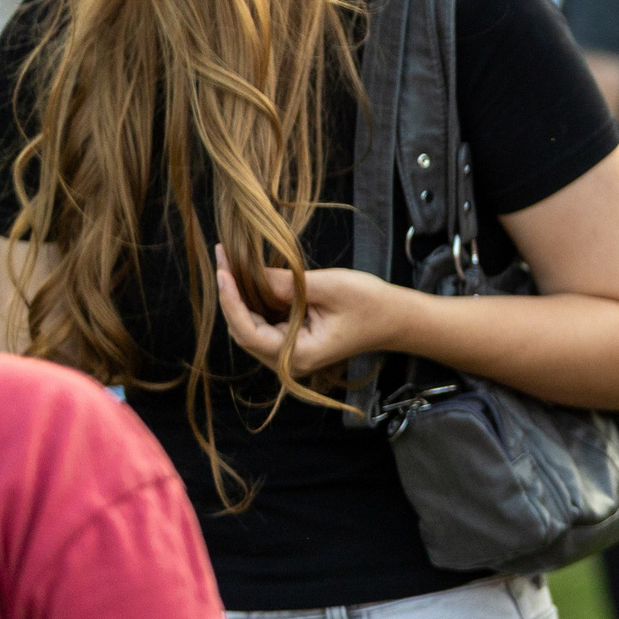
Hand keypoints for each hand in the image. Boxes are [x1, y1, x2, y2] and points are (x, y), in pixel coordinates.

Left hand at [214, 246, 401, 373]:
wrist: (396, 319)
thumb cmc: (371, 304)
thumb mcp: (329, 287)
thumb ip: (286, 284)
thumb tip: (246, 272)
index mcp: (299, 355)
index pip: (248, 332)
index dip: (230, 301)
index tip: (222, 270)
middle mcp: (289, 362)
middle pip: (242, 331)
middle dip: (230, 295)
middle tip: (222, 257)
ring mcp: (289, 354)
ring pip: (248, 327)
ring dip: (239, 297)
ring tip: (230, 262)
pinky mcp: (292, 342)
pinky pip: (262, 323)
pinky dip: (252, 301)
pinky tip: (247, 277)